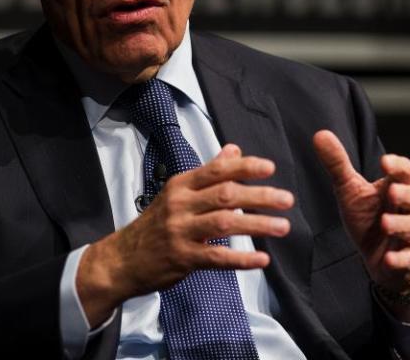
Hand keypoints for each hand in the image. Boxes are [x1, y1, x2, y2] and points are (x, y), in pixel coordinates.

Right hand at [76, 144, 293, 325]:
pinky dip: (241, 259)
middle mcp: (180, 205)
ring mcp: (180, 232)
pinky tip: (262, 259)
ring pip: (225, 224)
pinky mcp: (183, 258)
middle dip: (259, 196)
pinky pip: (217, 258)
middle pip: (225, 195)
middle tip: (287, 199)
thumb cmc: (156, 223)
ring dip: (257, 225)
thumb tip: (234, 150)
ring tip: (283, 226)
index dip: (244, 168)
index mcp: (181, 185)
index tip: (270, 168)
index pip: (216, 170)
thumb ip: (208, 173)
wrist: (122, 259)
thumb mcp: (177, 192)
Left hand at [313, 130, 409, 300]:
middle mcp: (408, 209)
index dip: (398, 166)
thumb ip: (338, 164)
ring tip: (385, 223)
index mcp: (397, 188)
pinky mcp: (407, 258)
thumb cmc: (368, 218)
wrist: (375, 257)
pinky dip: (400, 259)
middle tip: (391, 192)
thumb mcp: (349, 190)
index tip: (384, 161)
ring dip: (400, 225)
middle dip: (405, 194)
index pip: (406, 172)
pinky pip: (408, 258)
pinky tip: (388, 258)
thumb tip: (320, 134)